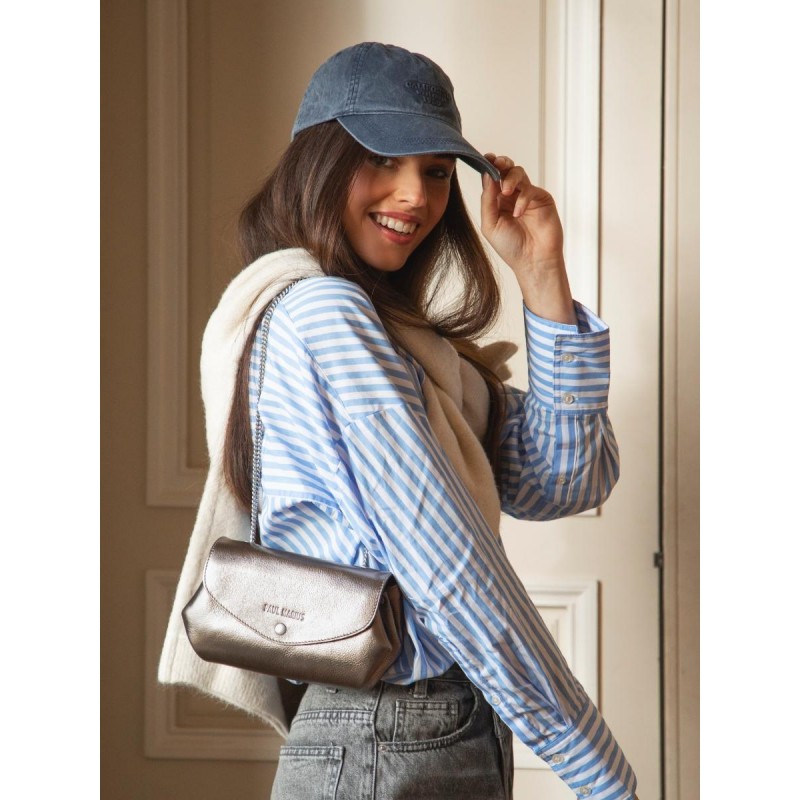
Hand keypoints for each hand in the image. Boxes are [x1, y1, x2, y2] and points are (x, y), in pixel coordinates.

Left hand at [480, 154, 575, 323]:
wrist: (532, 261)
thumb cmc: (510, 247)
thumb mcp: (490, 224)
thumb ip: (487, 200)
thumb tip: (487, 175)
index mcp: (497, 201)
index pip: (492, 178)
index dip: (489, 166)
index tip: (484, 158)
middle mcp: (512, 196)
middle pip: (506, 169)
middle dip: (501, 163)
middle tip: (496, 163)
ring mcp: (528, 196)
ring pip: (519, 173)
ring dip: (510, 178)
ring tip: (506, 191)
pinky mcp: (542, 199)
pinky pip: (531, 190)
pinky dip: (523, 199)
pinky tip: (518, 213)